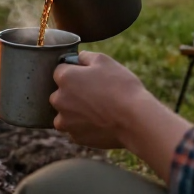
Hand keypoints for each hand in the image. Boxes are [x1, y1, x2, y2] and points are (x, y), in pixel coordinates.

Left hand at [50, 51, 193, 180]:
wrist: (134, 120)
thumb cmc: (120, 86)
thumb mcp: (104, 61)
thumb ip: (85, 57)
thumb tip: (78, 58)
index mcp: (64, 78)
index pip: (60, 71)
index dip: (75, 72)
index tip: (90, 78)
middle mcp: (59, 100)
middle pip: (60, 94)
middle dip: (72, 93)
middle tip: (96, 94)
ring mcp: (66, 121)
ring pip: (65, 114)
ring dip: (75, 112)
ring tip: (98, 110)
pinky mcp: (76, 137)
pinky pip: (75, 129)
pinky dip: (84, 126)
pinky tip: (100, 122)